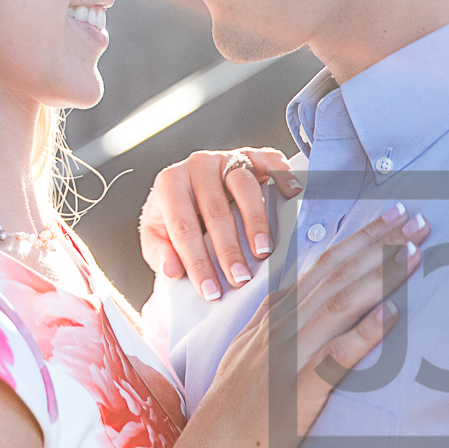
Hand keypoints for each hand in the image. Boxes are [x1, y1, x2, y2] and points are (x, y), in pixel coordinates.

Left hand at [139, 147, 302, 299]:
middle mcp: (197, 165)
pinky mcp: (250, 155)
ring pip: (244, 187)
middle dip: (229, 250)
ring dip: (256, 222)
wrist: (189, 184)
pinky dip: (283, 177)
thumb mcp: (155, 234)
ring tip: (263, 252)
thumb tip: (172, 270)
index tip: (211, 292)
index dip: (197, 262)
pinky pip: (269, 162)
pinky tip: (293, 196)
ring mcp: (225, 158)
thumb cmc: (173, 214)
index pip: (183, 228)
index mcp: (169, 183)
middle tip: (240, 279)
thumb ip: (158, 252)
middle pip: (216, 210)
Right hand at [183, 204, 426, 447]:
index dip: (357, 239)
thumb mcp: (252, 357)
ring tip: (415, 252)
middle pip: (335, 273)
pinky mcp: (300, 388)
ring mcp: (289, 355)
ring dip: (380, 274)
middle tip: (415, 218)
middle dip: (377, 242)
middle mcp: (280, 327)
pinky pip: (337, 355)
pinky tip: (392, 314)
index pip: (319, 265)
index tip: (389, 218)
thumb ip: (280, 330)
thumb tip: (311, 309)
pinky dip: (365, 332)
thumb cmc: (234, 414)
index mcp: (271, 316)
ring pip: (340, 303)